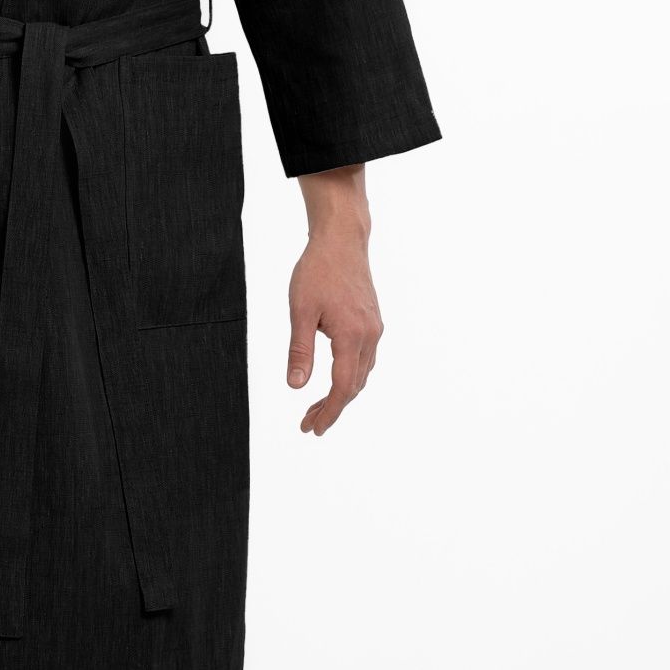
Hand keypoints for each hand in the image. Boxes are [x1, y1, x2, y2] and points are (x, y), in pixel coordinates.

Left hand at [288, 166, 381, 435]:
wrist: (342, 240)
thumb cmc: (318, 270)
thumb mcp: (300, 311)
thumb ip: (299, 351)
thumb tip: (296, 386)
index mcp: (352, 336)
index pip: (342, 388)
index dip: (329, 412)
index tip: (313, 428)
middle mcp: (369, 336)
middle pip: (354, 385)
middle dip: (332, 407)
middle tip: (308, 423)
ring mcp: (374, 328)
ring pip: (361, 373)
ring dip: (342, 393)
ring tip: (317, 406)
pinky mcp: (372, 320)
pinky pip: (364, 358)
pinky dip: (350, 375)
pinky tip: (334, 377)